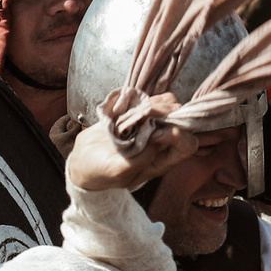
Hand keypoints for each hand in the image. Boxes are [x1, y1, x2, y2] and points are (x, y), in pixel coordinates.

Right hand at [68, 100, 199, 193]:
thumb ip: (139, 160)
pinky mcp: (139, 114)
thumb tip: (154, 141)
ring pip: (168, 106)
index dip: (177, 135)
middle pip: (181, 121)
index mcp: (161, 161)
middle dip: (165, 114)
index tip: (154, 133)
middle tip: (143, 115)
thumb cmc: (100, 171)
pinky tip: (126, 106)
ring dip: (153, 104)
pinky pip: (151, 99)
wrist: (82, 160)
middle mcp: (161, 143)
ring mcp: (151, 126)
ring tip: (132, 112)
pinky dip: (142, 98)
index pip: (187, 146)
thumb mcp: (118, 172)